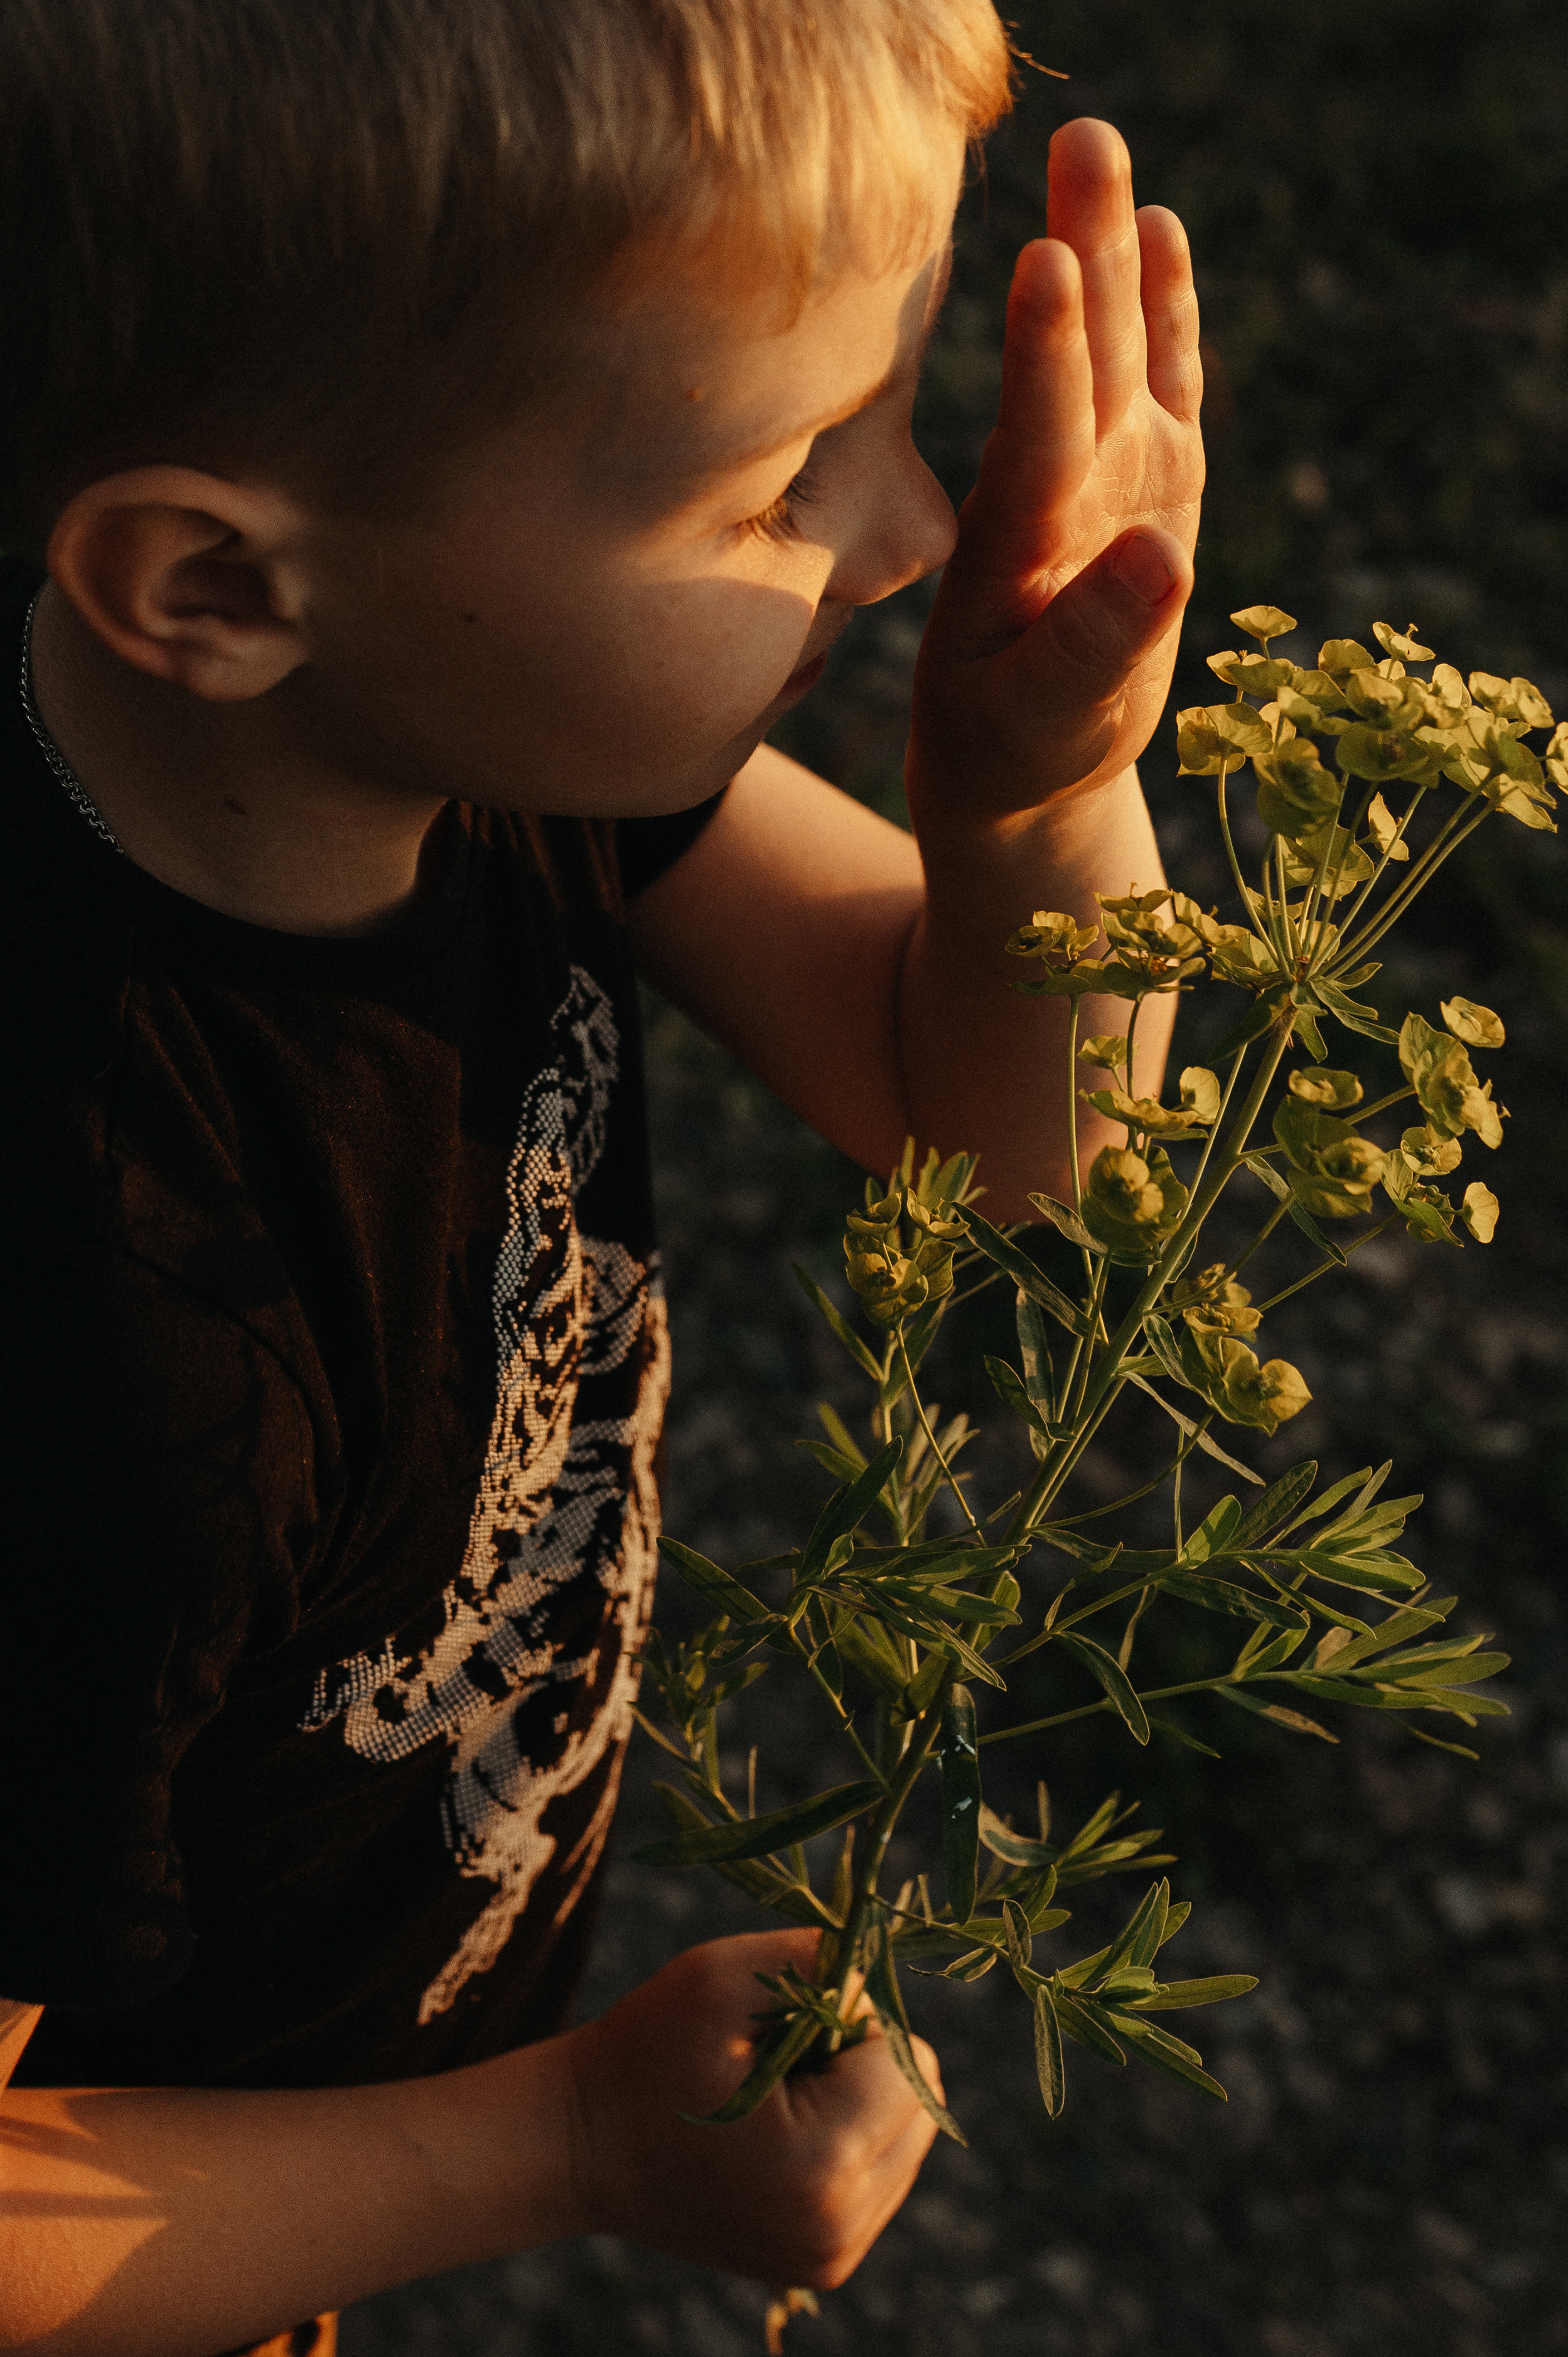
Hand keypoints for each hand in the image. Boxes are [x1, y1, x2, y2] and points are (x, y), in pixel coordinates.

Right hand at [562, 1930, 941, 2285]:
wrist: (581, 2146)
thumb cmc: (647, 2050)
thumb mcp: (724, 1976)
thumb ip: (821, 1962)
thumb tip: (885, 1981)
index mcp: (820, 2167)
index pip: (906, 2060)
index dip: (849, 2022)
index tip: (779, 2029)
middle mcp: (838, 2230)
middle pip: (921, 2105)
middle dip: (862, 2065)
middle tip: (776, 2061)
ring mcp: (831, 2258)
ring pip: (908, 2139)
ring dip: (857, 2101)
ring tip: (771, 2100)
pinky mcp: (823, 2265)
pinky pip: (882, 2175)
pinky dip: (845, 2138)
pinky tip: (776, 2132)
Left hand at [909, 117, 1203, 822]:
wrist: (1019, 763)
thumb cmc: (1014, 749)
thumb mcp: (1046, 717)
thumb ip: (1094, 645)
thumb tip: (1162, 556)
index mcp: (1023, 545)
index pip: (1036, 434)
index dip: (1043, 352)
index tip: (1045, 263)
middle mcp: (1062, 490)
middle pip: (1076, 356)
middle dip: (1081, 248)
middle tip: (1083, 137)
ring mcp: (1108, 477)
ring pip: (1114, 350)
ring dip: (1114, 253)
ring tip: (1102, 151)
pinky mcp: (1151, 482)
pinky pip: (1161, 382)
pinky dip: (1164, 312)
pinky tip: (1161, 229)